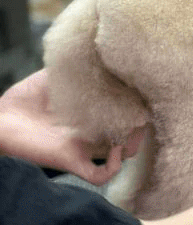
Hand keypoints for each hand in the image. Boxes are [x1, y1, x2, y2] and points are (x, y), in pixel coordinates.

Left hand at [0, 70, 143, 183]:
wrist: (0, 119)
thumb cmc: (26, 97)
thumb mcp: (56, 74)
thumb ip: (79, 66)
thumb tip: (98, 50)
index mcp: (93, 110)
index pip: (126, 109)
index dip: (140, 103)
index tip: (145, 92)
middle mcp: (93, 130)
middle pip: (130, 132)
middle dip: (141, 127)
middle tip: (142, 115)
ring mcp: (84, 147)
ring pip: (122, 154)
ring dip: (132, 145)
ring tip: (131, 135)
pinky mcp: (72, 160)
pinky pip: (99, 175)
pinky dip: (112, 166)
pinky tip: (113, 151)